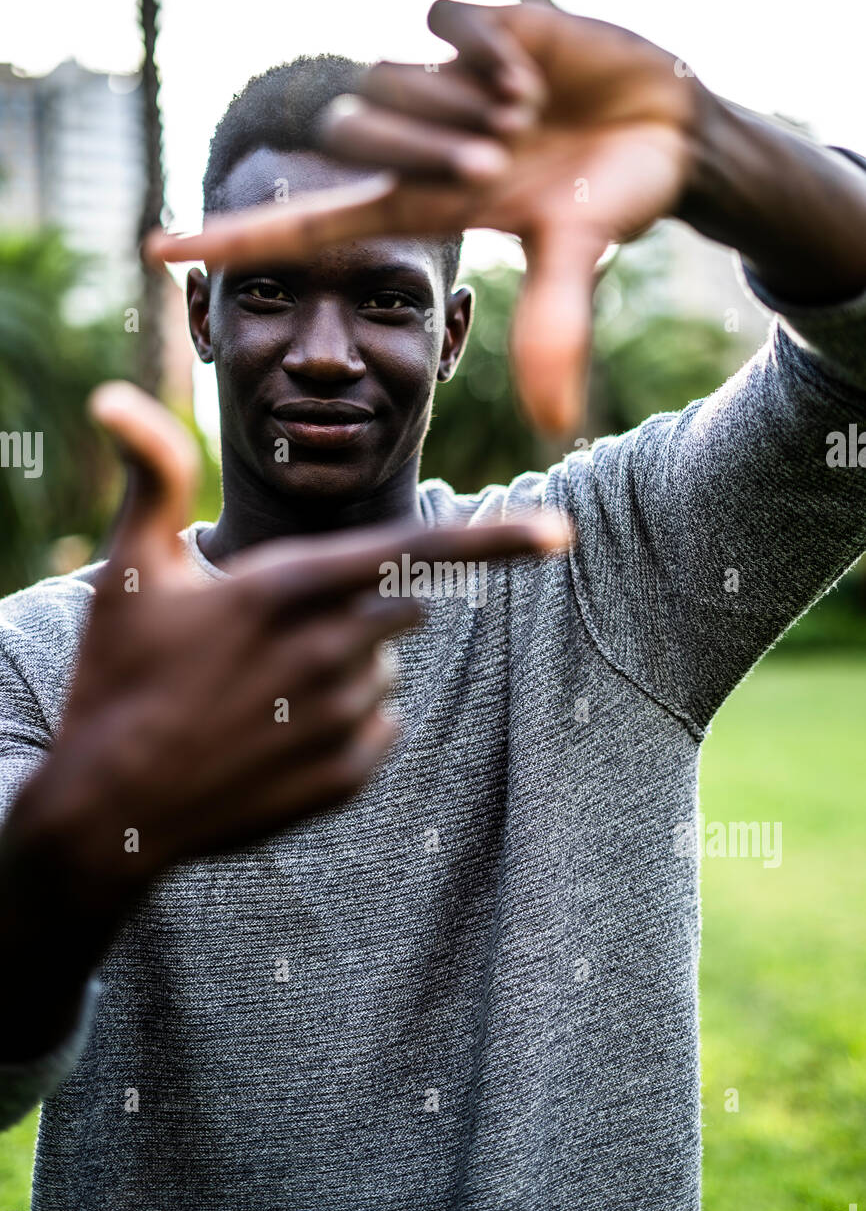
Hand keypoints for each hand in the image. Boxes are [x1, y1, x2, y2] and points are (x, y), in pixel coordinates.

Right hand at [15, 382, 564, 900]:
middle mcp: (329, 651)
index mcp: (288, 589)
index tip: (560, 532)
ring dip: (349, 665)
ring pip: (388, 668)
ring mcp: (339, 720)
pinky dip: (349, 722)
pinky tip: (280, 732)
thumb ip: (151, 477)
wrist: (110, 812)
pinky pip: (382, 727)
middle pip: (403, 609)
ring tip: (264, 689)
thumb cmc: (116, 677)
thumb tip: (113, 399)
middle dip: (363, 607)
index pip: (414, 551)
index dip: (494, 539)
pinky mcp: (343, 778)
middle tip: (279, 632)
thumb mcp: (129, 572)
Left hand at [149, 0, 699, 432]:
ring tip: (529, 113)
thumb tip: (551, 425)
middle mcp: (415, 146)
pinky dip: (490, 50)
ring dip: (470, 103)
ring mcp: (436, 83)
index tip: (154, 251)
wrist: (666, 128)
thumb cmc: (613, 199)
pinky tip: (531, 69)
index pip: (307, 228)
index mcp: (423, 206)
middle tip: (506, 151)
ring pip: (391, 74)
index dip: (234, 241)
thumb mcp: (577, 255)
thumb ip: (555, 328)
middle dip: (431, 142)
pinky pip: (445, 21)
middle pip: (352, 131)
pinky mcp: (469, 24)